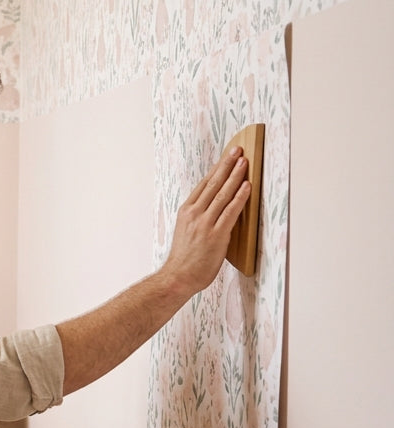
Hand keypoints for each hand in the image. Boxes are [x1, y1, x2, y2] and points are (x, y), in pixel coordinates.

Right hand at [161, 146, 251, 294]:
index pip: (204, 185)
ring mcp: (205, 223)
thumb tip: (215, 209)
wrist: (178, 277)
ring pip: (222, 194)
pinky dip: (240, 197)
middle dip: (226, 165)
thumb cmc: (184, 259)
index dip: (217, 169)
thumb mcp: (187, 232)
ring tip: (244, 162)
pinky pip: (230, 211)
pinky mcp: (216, 234)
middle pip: (213, 184)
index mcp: (186, 211)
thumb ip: (199, 218)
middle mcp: (194, 213)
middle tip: (237, 150)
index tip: (226, 157)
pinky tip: (248, 186)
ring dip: (235, 176)